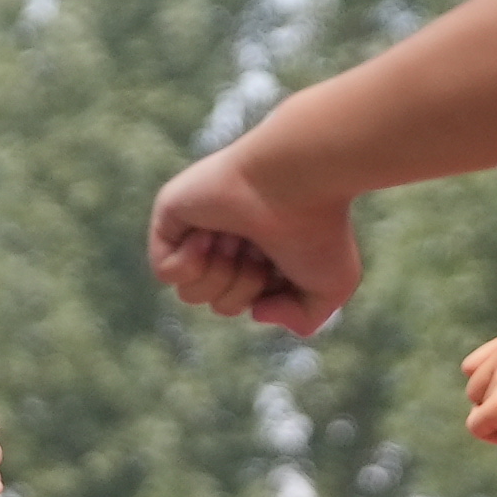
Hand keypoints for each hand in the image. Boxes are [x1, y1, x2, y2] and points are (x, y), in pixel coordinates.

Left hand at [147, 145, 358, 337]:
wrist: (297, 179)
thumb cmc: (320, 228)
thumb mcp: (332, 287)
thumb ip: (303, 317)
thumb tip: (256, 312)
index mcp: (260, 253)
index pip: (245, 303)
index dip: (264, 296)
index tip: (282, 264)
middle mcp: (228, 239)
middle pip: (219, 303)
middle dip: (243, 287)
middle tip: (259, 249)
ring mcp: (198, 226)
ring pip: (190, 293)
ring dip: (220, 276)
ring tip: (235, 238)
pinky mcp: (170, 213)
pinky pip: (164, 271)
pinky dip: (190, 264)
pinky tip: (208, 234)